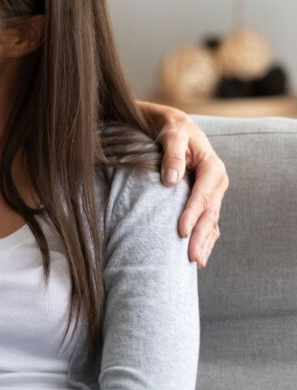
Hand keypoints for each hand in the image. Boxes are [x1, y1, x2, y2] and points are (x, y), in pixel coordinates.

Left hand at [141, 100, 228, 267]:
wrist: (175, 127)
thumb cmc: (172, 130)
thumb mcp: (171, 135)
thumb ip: (172, 155)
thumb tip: (171, 180)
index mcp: (212, 167)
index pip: (203, 195)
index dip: (193, 214)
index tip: (181, 231)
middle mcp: (217, 182)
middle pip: (210, 213)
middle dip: (201, 236)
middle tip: (191, 257)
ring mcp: (214, 192)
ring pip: (212, 222)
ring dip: (205, 243)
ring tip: (196, 263)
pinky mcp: (207, 199)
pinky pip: (209, 222)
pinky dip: (206, 239)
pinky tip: (200, 255)